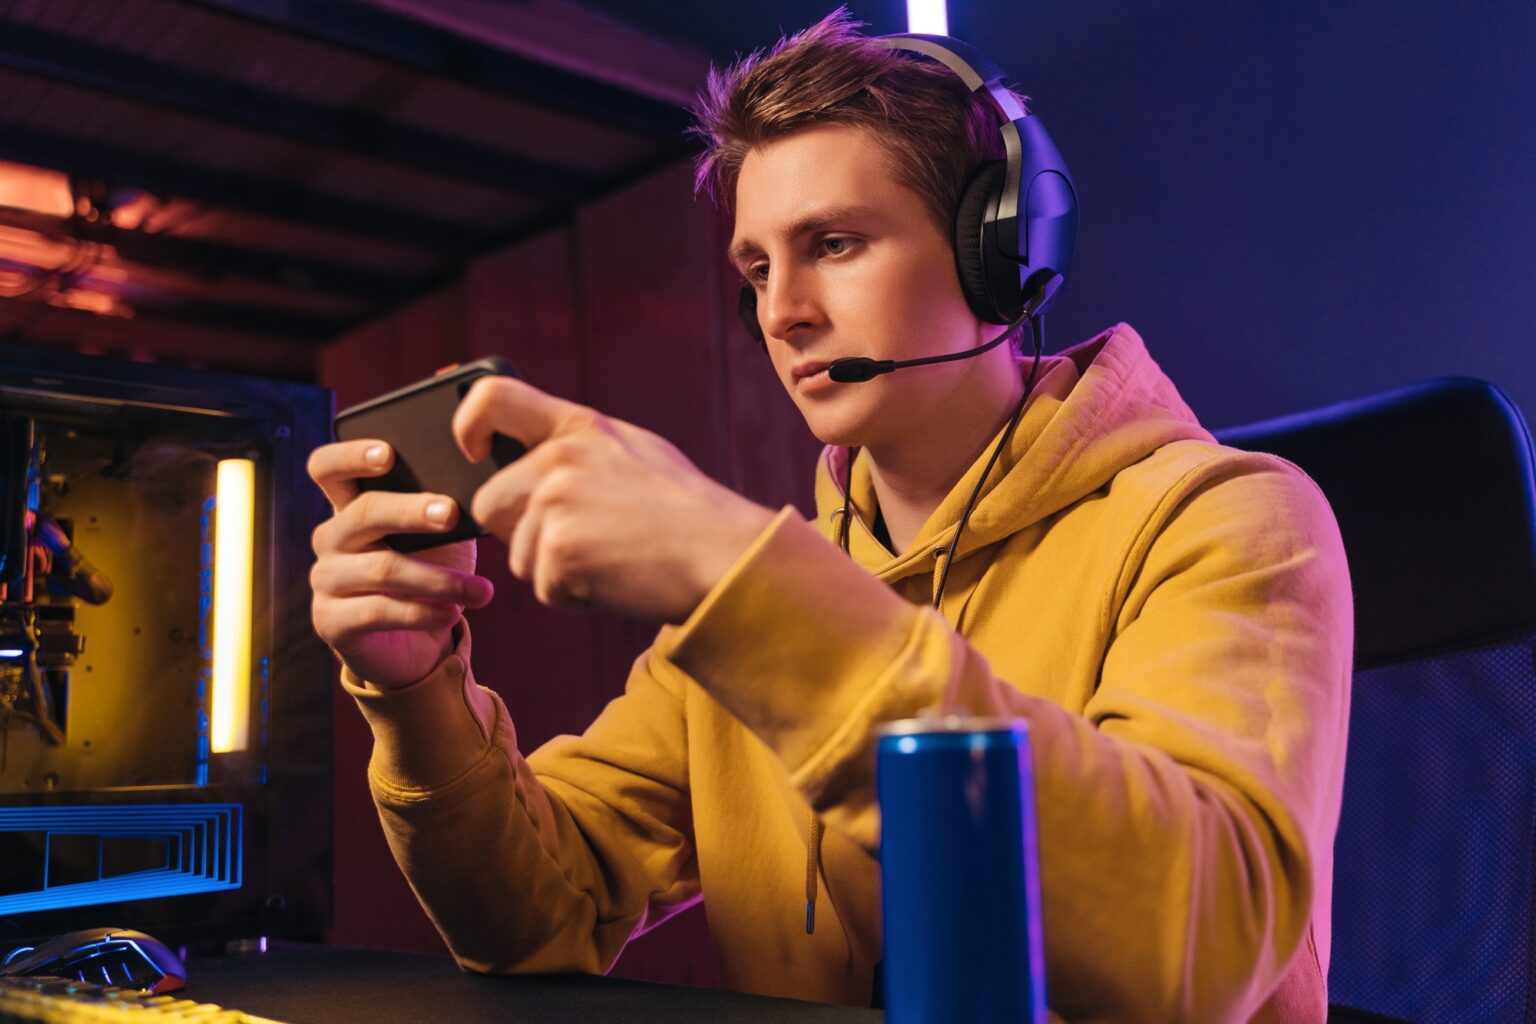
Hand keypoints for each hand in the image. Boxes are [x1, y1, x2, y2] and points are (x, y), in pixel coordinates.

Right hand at [307, 439, 494, 688]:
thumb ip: (444, 509)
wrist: (417, 642)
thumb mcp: (440, 537)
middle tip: (451, 514)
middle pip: (363, 513)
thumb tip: (479, 489)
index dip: (351, 456)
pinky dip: (423, 613)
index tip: (388, 454)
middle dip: (411, 511)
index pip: (327, 468)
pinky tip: (452, 614)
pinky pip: (378, 611)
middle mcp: (330, 538)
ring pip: (382, 568)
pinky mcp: (330, 621)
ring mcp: (325, 580)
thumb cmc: (430, 572)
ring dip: (439, 579)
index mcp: (349, 506)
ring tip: (480, 590)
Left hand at [452, 377, 774, 623]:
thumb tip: (533, 461)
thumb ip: (579, 449)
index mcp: (578, 426)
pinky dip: (576, 596)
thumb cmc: (686, 512)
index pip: (493, 396)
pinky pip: (544, 587)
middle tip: (583, 542)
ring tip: (614, 558)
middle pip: (490, 503)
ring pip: (518, 555)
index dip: (467, 424)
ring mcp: (555, 505)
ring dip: (555, 570)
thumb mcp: (633, 453)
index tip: (472, 451)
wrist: (725, 555)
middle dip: (521, 532)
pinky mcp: (558, 553)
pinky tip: (618, 579)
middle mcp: (558, 459)